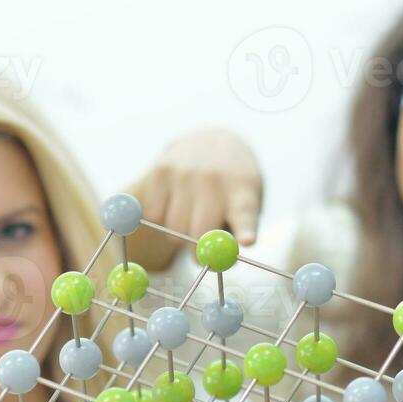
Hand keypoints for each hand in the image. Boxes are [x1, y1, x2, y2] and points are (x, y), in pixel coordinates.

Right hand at [132, 127, 262, 256]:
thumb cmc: (232, 188)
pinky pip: (154, 217)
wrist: (210, 142)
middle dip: (199, 252)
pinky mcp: (161, 171)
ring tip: (191, 218)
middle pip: (200, 234)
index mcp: (244, 190)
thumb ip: (236, 233)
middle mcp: (215, 178)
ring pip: (174, 230)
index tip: (248, 240)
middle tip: (203, 251)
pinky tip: (174, 204)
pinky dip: (162, 219)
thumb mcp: (246, 203)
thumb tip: (218, 260)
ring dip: (180, 235)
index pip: (245, 213)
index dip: (246, 229)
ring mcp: (186, 173)